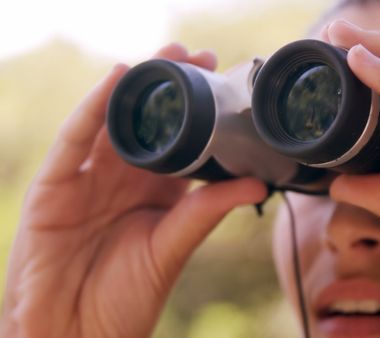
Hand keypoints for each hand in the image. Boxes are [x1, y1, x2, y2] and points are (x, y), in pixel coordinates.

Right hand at [0, 44, 266, 337]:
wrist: (76, 335)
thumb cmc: (124, 298)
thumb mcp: (171, 248)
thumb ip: (206, 211)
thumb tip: (258, 183)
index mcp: (154, 193)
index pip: (177, 141)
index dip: (197, 111)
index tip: (222, 80)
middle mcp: (122, 180)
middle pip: (145, 123)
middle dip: (170, 88)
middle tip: (200, 56)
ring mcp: (87, 180)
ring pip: (110, 122)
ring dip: (137, 87)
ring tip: (167, 56)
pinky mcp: (54, 187)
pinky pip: (74, 140)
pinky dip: (92, 108)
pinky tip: (117, 79)